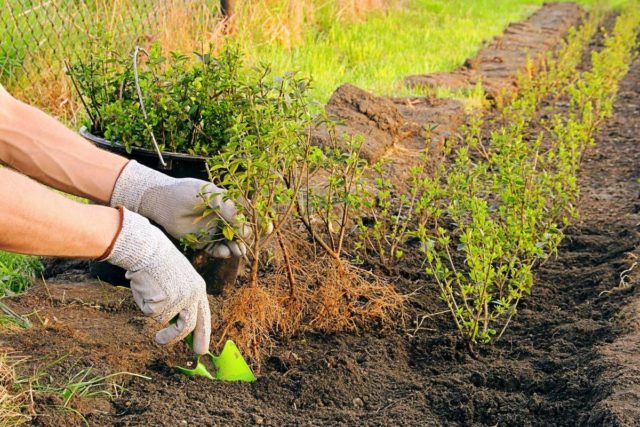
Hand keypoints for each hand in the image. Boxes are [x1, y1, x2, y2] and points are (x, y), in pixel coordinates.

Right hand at [103, 208, 210, 353]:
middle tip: (161, 343)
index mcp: (199, 289)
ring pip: (164, 321)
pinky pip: (150, 313)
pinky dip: (144, 304)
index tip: (201, 349)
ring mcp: (178, 300)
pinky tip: (145, 288)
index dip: (203, 335)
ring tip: (149, 300)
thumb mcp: (178, 280)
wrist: (148, 248)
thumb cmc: (159, 263)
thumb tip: (177, 326)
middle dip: (175, 339)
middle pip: (188, 327)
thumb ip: (181, 301)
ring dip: (155, 316)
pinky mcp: (163, 302)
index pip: (204, 317)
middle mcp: (192, 296)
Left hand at [110, 161, 249, 257]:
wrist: (163, 201)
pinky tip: (225, 252)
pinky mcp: (201, 241)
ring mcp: (212, 230)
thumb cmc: (188, 193)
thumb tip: (246, 228)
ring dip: (236, 248)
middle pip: (240, 231)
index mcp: (227, 204)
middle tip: (249, 244)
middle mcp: (221, 218)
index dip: (257, 223)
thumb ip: (230, 211)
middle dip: (246, 239)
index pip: (247, 214)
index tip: (266, 229)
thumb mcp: (213, 197)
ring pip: (230, 242)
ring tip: (238, 251)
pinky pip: (216, 250)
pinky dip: (222, 252)